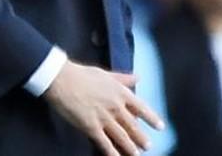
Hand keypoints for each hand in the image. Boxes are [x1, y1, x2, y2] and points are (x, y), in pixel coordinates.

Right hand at [43, 61, 163, 155]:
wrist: (61, 79)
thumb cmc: (81, 74)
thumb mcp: (105, 73)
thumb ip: (123, 78)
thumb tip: (137, 77)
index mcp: (120, 92)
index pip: (142, 108)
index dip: (152, 119)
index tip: (160, 127)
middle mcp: (116, 107)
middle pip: (133, 126)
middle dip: (141, 138)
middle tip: (148, 146)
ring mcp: (104, 118)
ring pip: (122, 137)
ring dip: (131, 147)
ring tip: (137, 154)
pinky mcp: (91, 127)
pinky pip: (105, 143)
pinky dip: (112, 152)